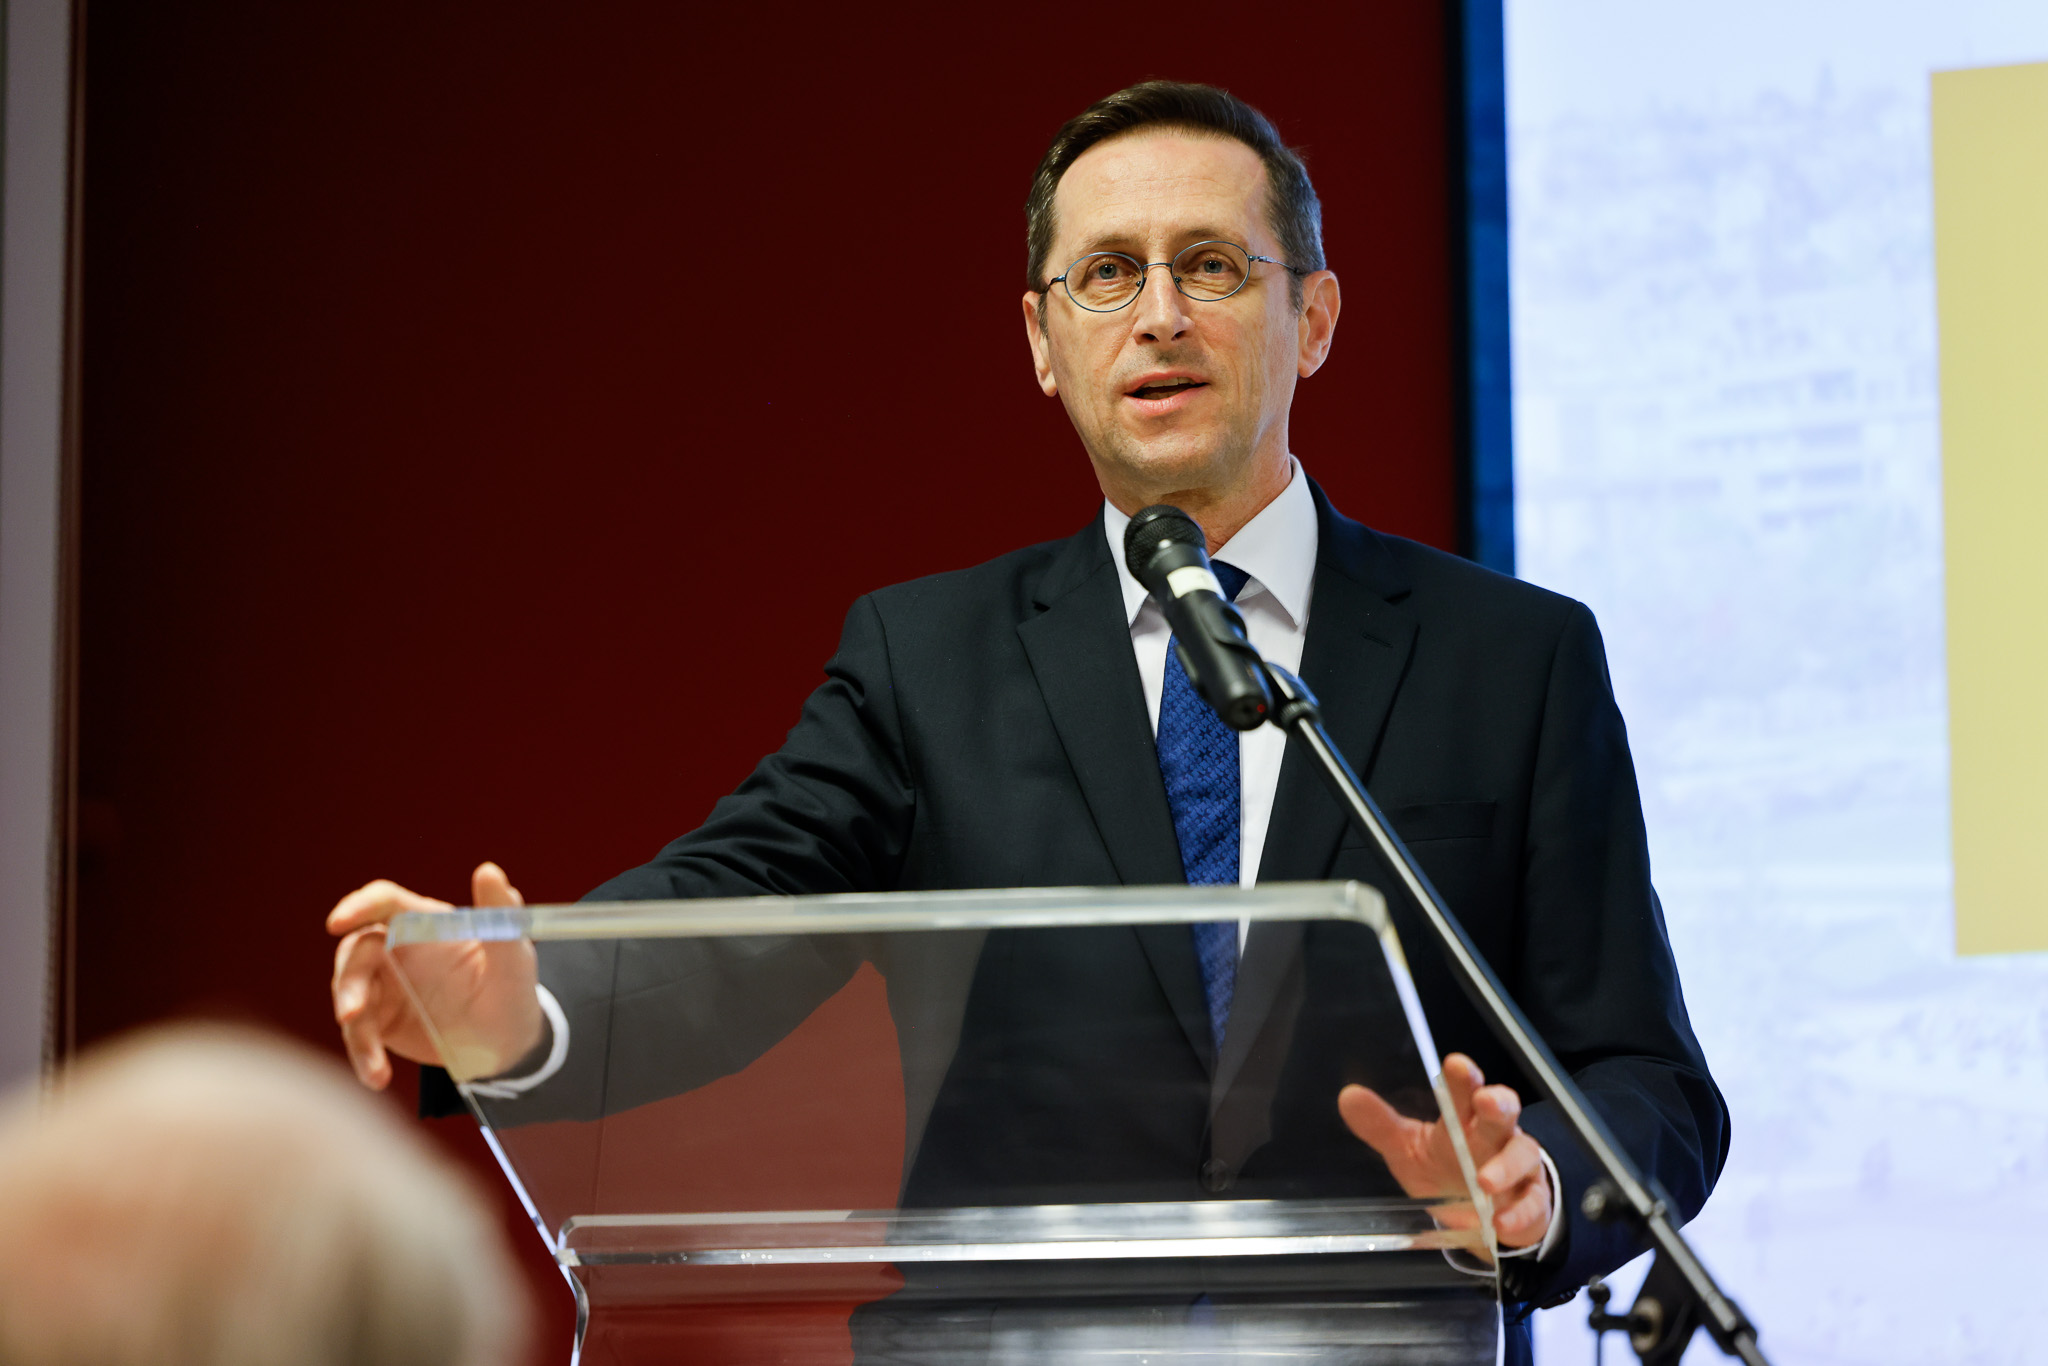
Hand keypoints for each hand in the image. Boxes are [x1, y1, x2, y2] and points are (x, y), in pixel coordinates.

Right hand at [327, 862, 542, 1089]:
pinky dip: (364, 1056)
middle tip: (354, 1012)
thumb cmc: (512, 987)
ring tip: (375, 1066)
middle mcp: (398, 949)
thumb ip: (500, 914)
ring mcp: (385, 985)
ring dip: (356, 1030)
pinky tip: (377, 1078)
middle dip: (350, 982)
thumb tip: (489, 871)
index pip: (384, 902)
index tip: (337, 922)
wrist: (509, 1042)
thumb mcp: (513, 954)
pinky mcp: (380, 1021)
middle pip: (356, 952)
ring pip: (350, 996)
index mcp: (425, 922)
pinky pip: (360, 1034)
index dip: (358, 906)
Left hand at [1338, 1053, 1552, 1251]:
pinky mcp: (1531, 1201)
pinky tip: (1500, 1222)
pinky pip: (1532, 1203)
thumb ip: (1381, 1126)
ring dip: (1506, 1165)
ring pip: (1522, 1154)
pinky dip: (1518, 1212)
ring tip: (1485, 1181)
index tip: (1455, 1065)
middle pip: (1502, 1112)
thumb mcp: (1409, 1151)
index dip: (1462, 1078)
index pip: (1465, 1091)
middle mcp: (1494, 1137)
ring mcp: (1517, 1168)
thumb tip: (1348, 1096)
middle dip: (1496, 1104)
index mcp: (1463, 1119)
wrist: (1478, 1223)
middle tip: (1485, 1100)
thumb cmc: (1445, 1174)